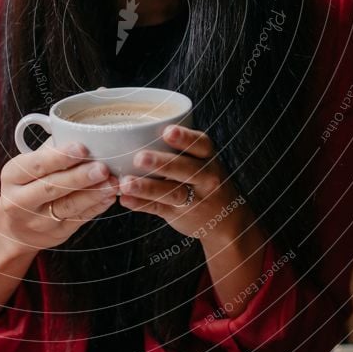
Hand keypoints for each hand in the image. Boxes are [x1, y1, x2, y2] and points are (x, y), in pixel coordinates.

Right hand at [0, 136, 118, 250]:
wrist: (15, 227)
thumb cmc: (28, 184)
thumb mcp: (29, 165)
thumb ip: (51, 151)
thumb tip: (83, 133)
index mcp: (12, 175)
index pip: (36, 165)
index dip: (59, 157)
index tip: (82, 148)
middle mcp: (20, 200)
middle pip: (52, 187)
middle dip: (79, 177)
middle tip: (102, 167)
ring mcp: (37, 220)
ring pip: (68, 206)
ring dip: (93, 194)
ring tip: (112, 182)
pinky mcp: (56, 234)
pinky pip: (79, 219)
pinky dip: (96, 207)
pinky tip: (109, 196)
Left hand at [118, 124, 245, 238]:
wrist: (226, 220)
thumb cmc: (204, 180)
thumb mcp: (201, 161)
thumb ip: (178, 149)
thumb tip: (133, 134)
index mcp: (207, 158)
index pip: (200, 145)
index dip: (185, 137)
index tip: (167, 131)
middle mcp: (205, 177)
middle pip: (186, 169)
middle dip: (162, 163)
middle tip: (139, 158)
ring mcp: (195, 198)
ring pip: (172, 192)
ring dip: (147, 187)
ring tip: (126, 184)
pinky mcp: (181, 215)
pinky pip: (160, 209)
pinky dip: (142, 204)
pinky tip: (126, 200)